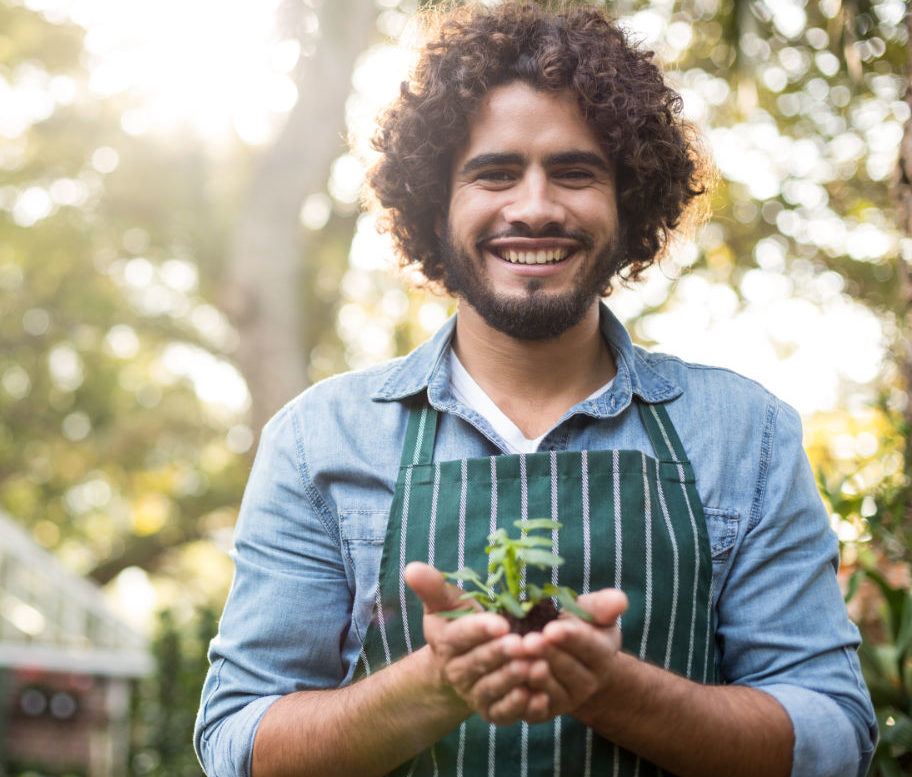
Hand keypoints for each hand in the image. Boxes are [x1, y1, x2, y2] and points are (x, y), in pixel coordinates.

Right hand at [404, 562, 534, 724]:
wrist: (463, 661)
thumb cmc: (459, 623)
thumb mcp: (446, 602)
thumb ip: (433, 587)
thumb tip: (411, 568)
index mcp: (445, 642)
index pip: (461, 636)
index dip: (480, 630)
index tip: (502, 624)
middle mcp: (457, 671)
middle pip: (480, 662)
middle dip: (502, 654)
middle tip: (525, 645)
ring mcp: (473, 694)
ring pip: (493, 688)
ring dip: (516, 679)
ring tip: (539, 666)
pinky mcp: (491, 711)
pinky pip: (504, 713)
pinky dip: (521, 707)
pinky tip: (540, 696)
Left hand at [510, 588, 627, 722]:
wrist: (567, 660)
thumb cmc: (578, 628)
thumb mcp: (592, 613)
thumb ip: (603, 607)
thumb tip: (620, 600)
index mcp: (602, 656)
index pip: (589, 647)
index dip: (571, 638)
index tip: (552, 628)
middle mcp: (587, 683)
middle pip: (567, 668)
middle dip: (548, 654)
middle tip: (529, 641)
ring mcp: (566, 700)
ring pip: (551, 690)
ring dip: (534, 676)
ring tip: (517, 659)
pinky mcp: (545, 712)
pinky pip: (536, 711)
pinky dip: (525, 702)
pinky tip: (514, 687)